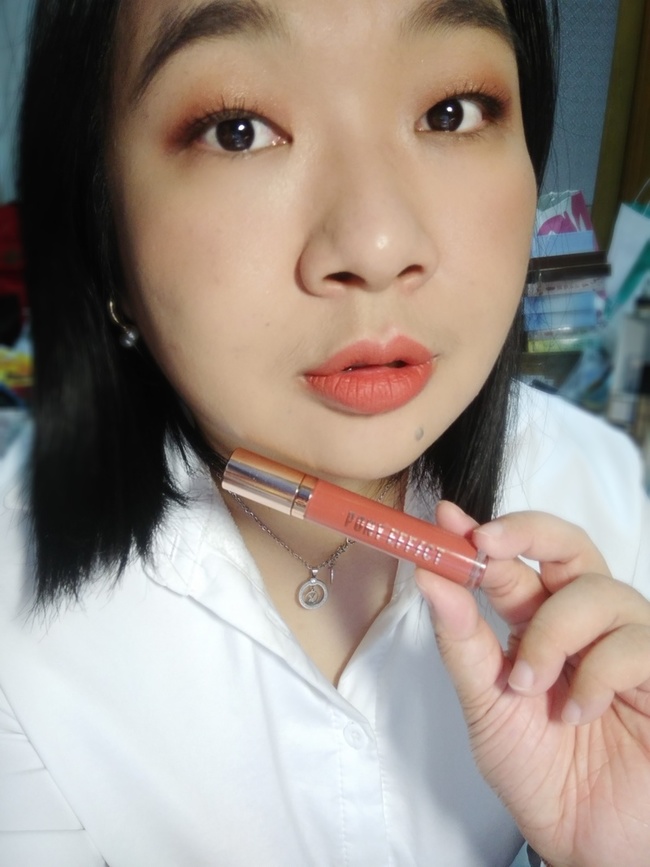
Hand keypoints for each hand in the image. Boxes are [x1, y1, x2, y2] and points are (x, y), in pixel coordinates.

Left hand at [416, 503, 649, 866]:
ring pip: (597, 590)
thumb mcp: (486, 705)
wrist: (586, 839)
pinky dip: (597, 674)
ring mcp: (626, 642)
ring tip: (529, 684)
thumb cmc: (539, 771)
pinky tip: (580, 710)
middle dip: (526, 532)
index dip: (478, 536)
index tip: (445, 520)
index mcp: (536, 622)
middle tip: (486, 544)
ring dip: (553, 632)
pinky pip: (635, 642)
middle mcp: (583, 621)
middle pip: (568, 544)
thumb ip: (462, 641)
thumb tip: (429, 577)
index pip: (510, 563)